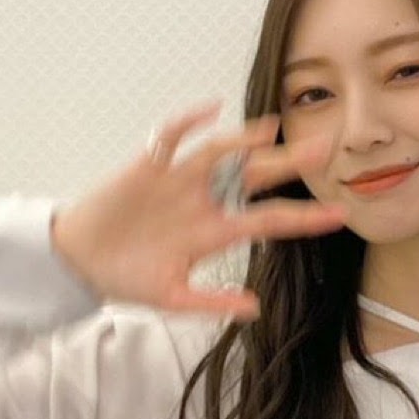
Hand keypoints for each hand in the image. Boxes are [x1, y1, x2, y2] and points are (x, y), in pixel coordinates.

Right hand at [50, 98, 346, 317]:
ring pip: (218, 154)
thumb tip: (256, 310)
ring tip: (271, 130)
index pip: (269, 220)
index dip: (303, 217)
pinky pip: (170, 139)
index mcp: (216, 232)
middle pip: (253, 177)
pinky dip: (189, 122)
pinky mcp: (148, 167)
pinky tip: (211, 108)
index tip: (339, 214)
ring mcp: (178, 182)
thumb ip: (213, 302)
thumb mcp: (173, 299)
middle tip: (325, 149)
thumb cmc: (127, 277)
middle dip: (287, 164)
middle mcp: (204, 201)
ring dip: (243, 141)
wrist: (80, 262)